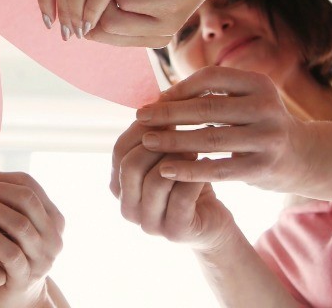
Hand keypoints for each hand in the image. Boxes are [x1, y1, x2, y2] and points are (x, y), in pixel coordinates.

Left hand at [0, 170, 63, 307]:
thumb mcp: (8, 223)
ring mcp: (42, 257)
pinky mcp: (26, 276)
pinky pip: (11, 252)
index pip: (29, 184)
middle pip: (27, 199)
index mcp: (52, 217)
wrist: (12, 295)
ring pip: (20, 224)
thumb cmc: (7, 251)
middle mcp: (53, 236)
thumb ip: (2, 197)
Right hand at [110, 121, 235, 250]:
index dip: (141, 129)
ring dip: (179, 160)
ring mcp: (149, 225)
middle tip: (182, 132)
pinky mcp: (175, 232)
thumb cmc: (187, 185)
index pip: (118, 151)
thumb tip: (156, 99)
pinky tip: (209, 164)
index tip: (166, 112)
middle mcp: (127, 209)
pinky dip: (197, 175)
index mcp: (119, 187)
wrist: (212, 224)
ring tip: (197, 149)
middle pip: (130, 166)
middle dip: (158, 145)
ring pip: (156, 180)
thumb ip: (155, 137)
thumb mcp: (166, 158)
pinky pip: (182, 197)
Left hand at [134, 67, 314, 192]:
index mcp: (259, 83)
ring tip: (148, 142)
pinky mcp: (264, 167)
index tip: (156, 98)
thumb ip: (211, 95)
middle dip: (170, 113)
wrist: (301, 157)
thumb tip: (159, 97)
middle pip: (208, 108)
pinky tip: (167, 170)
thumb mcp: (244, 100)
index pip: (210, 78)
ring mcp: (268, 138)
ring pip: (211, 139)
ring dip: (174, 141)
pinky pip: (220, 169)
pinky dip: (190, 169)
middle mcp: (267, 107)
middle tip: (141, 117)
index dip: (180, 87)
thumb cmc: (257, 124)